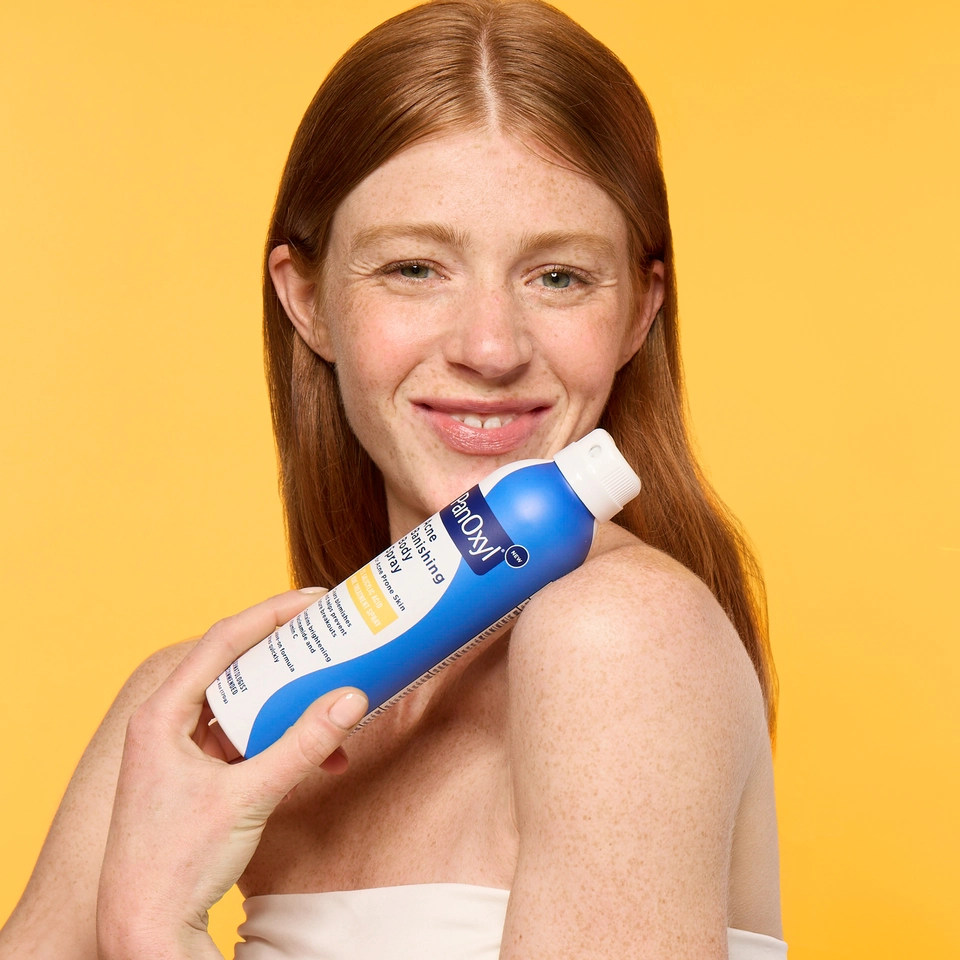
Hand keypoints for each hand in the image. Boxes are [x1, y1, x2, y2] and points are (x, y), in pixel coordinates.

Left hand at [96, 590, 367, 959]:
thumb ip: (302, 745)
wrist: (145, 929)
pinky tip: (322, 755)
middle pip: (236, 665)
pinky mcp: (200, 775)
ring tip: (334, 695)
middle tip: (330, 635)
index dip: (271, 613)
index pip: (221, 640)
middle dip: (289, 653)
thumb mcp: (248, 796)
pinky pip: (249, 738)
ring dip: (292, 702)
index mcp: (162, 713)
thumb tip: (351, 699)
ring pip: (246, 703)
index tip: (315, 600)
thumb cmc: (174, 864)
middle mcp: (169, 723)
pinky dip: (284, 740)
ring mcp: (184, 750)